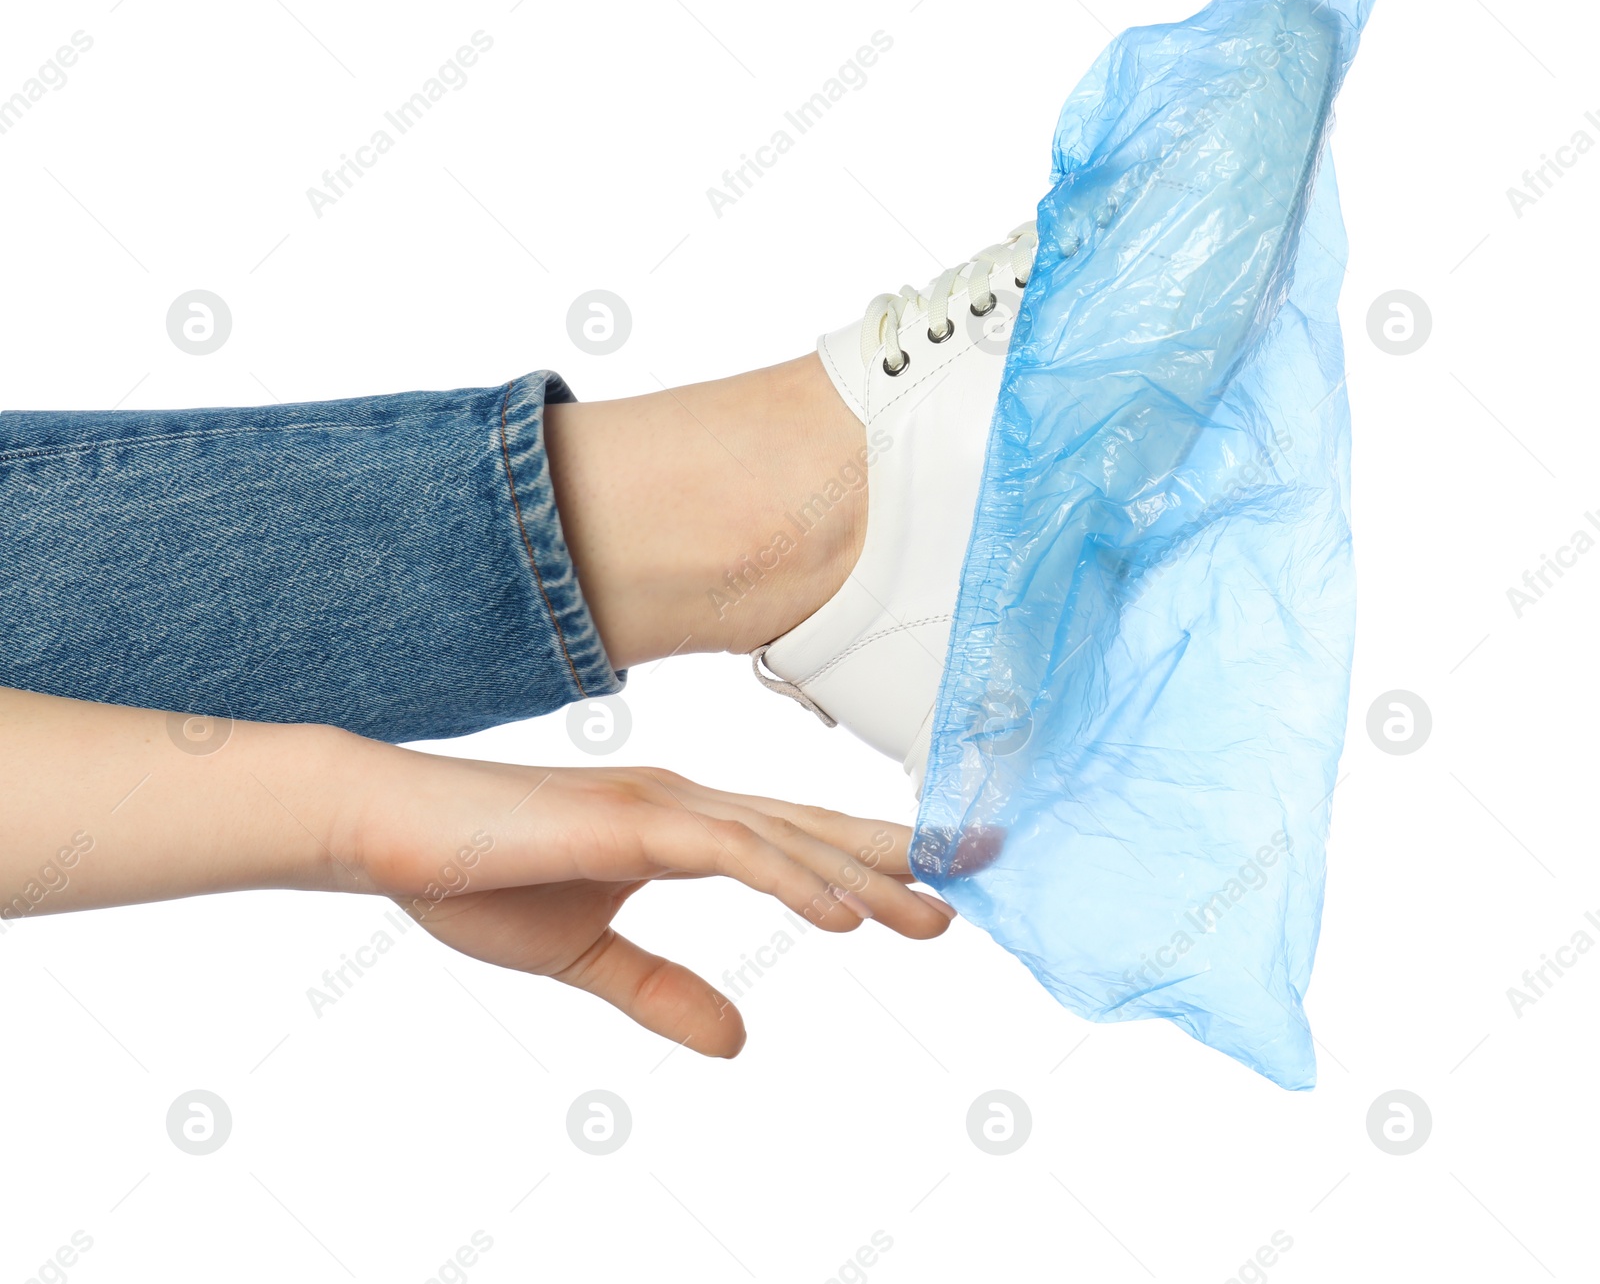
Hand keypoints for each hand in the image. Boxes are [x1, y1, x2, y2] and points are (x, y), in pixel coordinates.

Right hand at [347, 753, 954, 1057]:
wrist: (392, 836)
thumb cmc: (477, 882)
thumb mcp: (588, 958)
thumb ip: (661, 992)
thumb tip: (738, 1040)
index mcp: (680, 827)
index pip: (795, 845)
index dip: (866, 864)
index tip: (934, 889)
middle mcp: (687, 805)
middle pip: (814, 835)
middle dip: (896, 860)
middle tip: (975, 882)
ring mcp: (663, 807)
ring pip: (790, 841)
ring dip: (866, 878)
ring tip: (935, 912)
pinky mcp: (633, 823)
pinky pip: (734, 852)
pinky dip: (795, 879)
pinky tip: (845, 913)